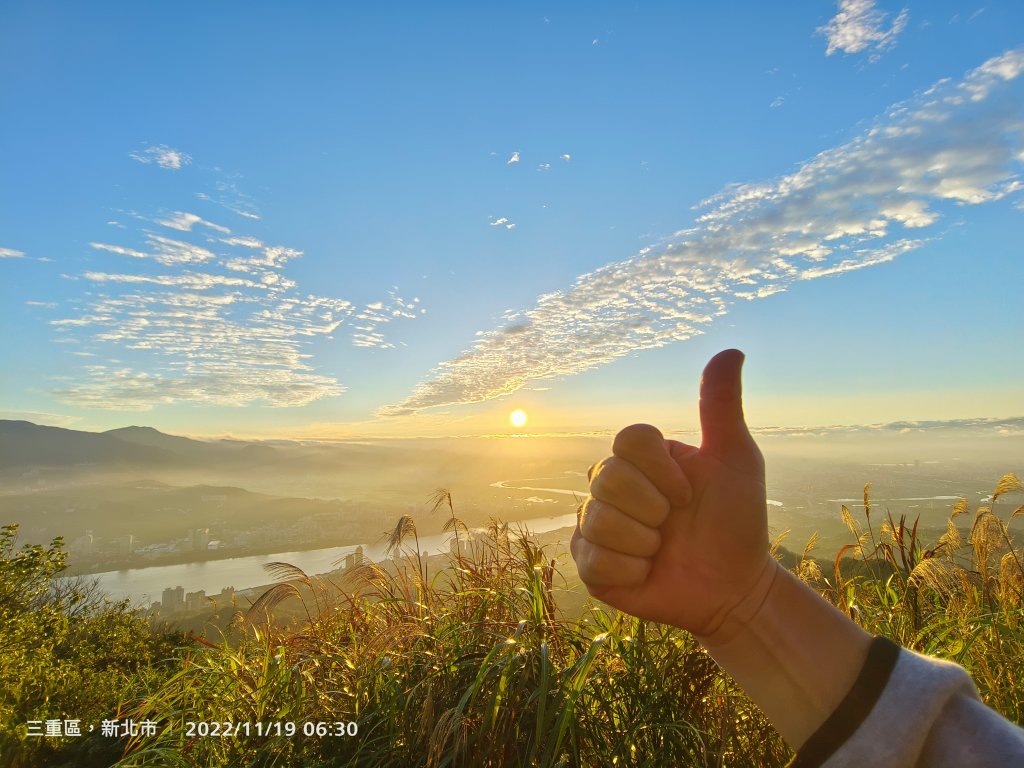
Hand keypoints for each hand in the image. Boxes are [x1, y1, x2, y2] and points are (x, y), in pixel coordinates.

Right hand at [570, 349, 775, 637]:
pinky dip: (631, 571)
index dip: (661, 471)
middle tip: (675, 525)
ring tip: (662, 551)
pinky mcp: (590, 565)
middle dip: (653, 509)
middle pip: (606, 477)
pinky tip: (647, 573)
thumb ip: (721, 407)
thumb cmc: (737, 522)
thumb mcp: (737, 460)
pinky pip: (594, 560)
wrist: (734, 588)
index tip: (689, 494)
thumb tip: (732, 350)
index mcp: (643, 459)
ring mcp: (596, 526)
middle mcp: (612, 486)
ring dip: (644, 543)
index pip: (628, 439)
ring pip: (598, 521)